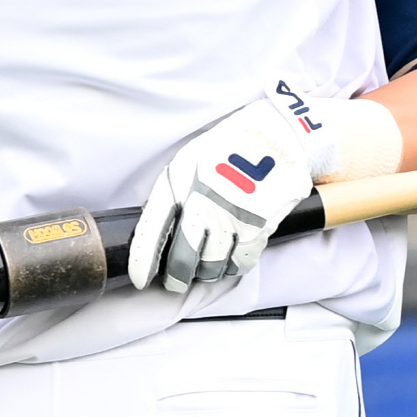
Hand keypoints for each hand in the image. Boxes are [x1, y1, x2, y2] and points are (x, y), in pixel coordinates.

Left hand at [128, 83, 318, 293]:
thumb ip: (172, 194)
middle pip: (183, 260)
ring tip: (205, 266)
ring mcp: (231, 218)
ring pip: (212, 267)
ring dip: (206, 272)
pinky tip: (229, 258)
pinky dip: (231, 266)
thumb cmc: (228, 147)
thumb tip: (161, 232)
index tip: (140, 280)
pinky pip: (239, 263)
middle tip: (176, 281)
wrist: (275, 135)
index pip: (152, 232)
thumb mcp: (188, 160)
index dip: (142, 262)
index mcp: (178, 183)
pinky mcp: (258, 228)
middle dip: (177, 278)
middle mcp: (202, 203)